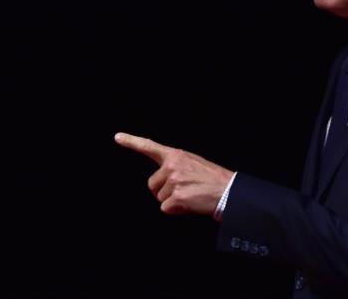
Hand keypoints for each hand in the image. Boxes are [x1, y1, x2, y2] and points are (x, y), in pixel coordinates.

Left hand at [115, 132, 234, 214]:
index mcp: (176, 155)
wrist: (229, 191)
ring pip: (159, 198)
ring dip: (172, 201)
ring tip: (190, 195)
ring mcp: (174, 181)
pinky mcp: (177, 197)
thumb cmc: (213, 178)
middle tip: (184, 190)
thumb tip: (161, 178)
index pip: (150, 146)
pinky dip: (177, 210)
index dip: (132, 141)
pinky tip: (190, 204)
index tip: (117, 137)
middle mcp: (172, 166)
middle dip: (163, 191)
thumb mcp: (193, 162)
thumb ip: (175, 166)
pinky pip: (166, 209)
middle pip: (152, 185)